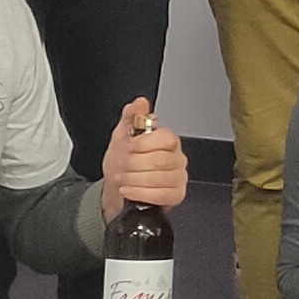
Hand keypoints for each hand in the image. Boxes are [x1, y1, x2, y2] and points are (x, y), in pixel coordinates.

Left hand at [99, 97, 187, 221]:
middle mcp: (177, 158)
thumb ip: (132, 116)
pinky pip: (161, 195)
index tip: (127, 148)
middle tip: (121, 166)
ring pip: (159, 179)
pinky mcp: (175, 195)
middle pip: (159, 160)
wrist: (119, 185)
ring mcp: (179, 177)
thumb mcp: (123, 134)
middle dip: (133, 165)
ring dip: (134, 180)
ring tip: (123, 179)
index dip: (142, 144)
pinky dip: (140, 193)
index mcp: (168, 140)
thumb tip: (140, 103)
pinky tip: (128, 189)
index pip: (165, 138)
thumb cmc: (124, 160)